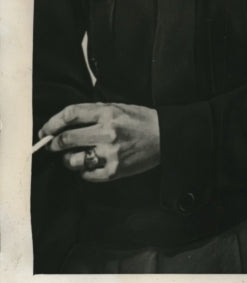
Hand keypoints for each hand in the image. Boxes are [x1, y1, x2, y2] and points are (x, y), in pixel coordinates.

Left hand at [39, 102, 159, 181]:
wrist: (165, 135)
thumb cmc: (140, 120)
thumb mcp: (118, 108)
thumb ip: (93, 113)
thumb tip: (65, 123)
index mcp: (107, 112)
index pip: (70, 114)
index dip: (52, 123)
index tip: (45, 131)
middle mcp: (107, 132)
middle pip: (66, 140)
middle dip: (53, 145)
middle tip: (51, 146)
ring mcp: (110, 153)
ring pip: (73, 160)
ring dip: (68, 159)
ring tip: (74, 157)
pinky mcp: (114, 170)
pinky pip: (87, 175)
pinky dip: (84, 171)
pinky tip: (91, 164)